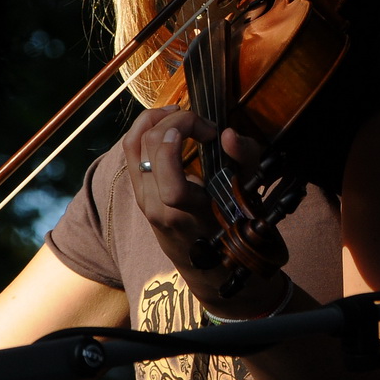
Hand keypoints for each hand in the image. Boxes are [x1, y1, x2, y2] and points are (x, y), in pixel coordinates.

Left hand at [126, 105, 266, 301]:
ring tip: (175, 112)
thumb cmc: (234, 228)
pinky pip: (131, 154)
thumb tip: (228, 134)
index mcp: (182, 207)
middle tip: (198, 121)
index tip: (211, 131)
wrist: (211, 267)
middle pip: (145, 143)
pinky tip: (165, 126)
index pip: (164, 157)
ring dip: (152, 120)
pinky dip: (145, 133)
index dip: (183, 129)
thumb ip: (245, 160)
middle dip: (173, 119)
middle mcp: (155, 204)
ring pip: (131, 145)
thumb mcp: (249, 195)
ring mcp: (143, 199)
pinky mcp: (139, 194)